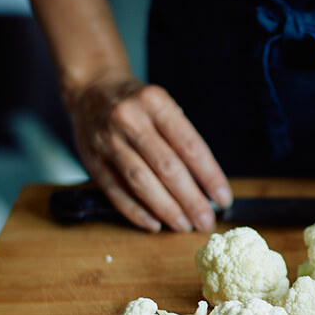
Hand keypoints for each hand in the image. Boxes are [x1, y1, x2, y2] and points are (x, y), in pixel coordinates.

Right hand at [65, 74, 232, 231]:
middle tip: (206, 221)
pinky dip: (136, 211)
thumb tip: (207, 185)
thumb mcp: (164, 106)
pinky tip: (154, 224)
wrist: (91, 89)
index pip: (190, 146)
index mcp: (156, 103)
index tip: (224, 198)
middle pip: (166, 167)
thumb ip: (182, 139)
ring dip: (166, 209)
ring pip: (141, 181)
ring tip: (184, 226)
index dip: (209, 175)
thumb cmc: (139, 104)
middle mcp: (130, 120)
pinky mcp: (90, 159)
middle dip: (190, 199)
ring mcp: (107, 140)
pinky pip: (115, 191)